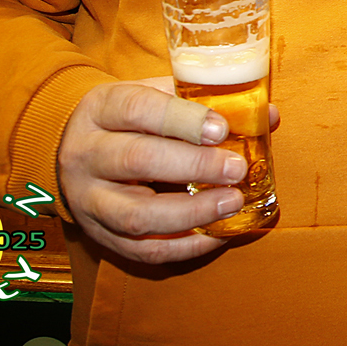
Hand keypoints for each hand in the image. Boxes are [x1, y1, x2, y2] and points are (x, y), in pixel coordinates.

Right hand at [57, 76, 279, 263]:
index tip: (221, 129)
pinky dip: (184, 247)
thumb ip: (206, 102)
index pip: (138, 109)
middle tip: (236, 169)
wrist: (78, 148)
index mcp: (101, 109)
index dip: (183, 120)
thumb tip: (267, 115)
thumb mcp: (157, 95)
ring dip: (191, 213)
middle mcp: (85, 154)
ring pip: (136, 214)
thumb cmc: (131, 118)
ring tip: (232, 202)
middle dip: (194, 166)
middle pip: (137, 160)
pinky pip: (142, 250)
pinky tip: (216, 234)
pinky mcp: (98, 235)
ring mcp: (87, 200)